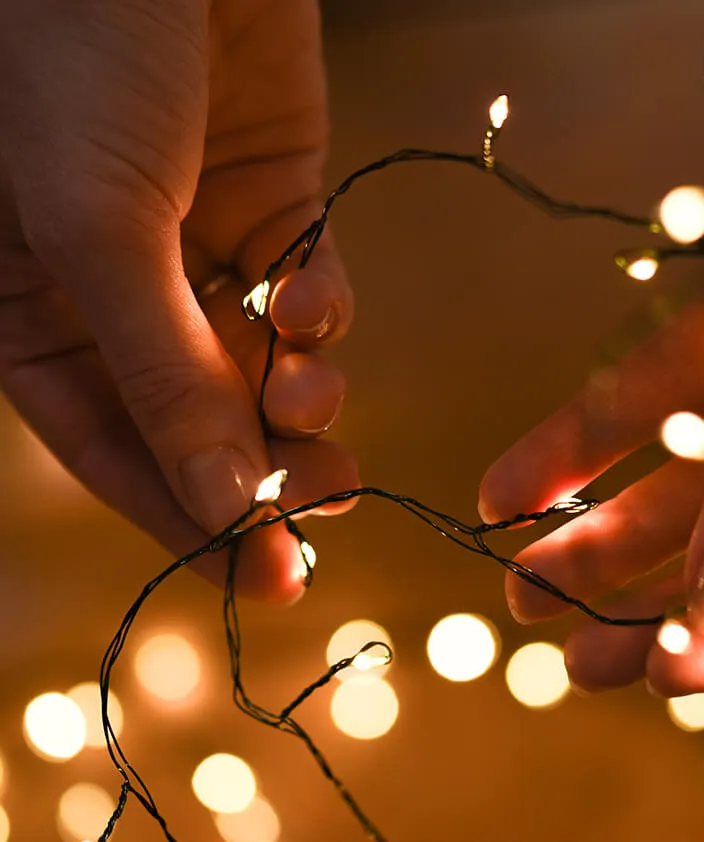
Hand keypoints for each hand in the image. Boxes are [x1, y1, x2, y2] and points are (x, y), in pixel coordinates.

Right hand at [0, 0, 357, 601]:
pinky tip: (312, 309)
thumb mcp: (98, 231)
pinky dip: (321, 314)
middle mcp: (120, 293)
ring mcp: (203, 248)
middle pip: (204, 422)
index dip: (190, 524)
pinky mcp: (278, 202)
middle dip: (266, 472)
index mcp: (36, 313)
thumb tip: (223, 507)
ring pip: (265, 367)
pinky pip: (307, 289)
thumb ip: (163, 376)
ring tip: (317, 404)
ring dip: (301, 400)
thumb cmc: (71, 54)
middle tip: (325, 511)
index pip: (117, 452)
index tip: (264, 583)